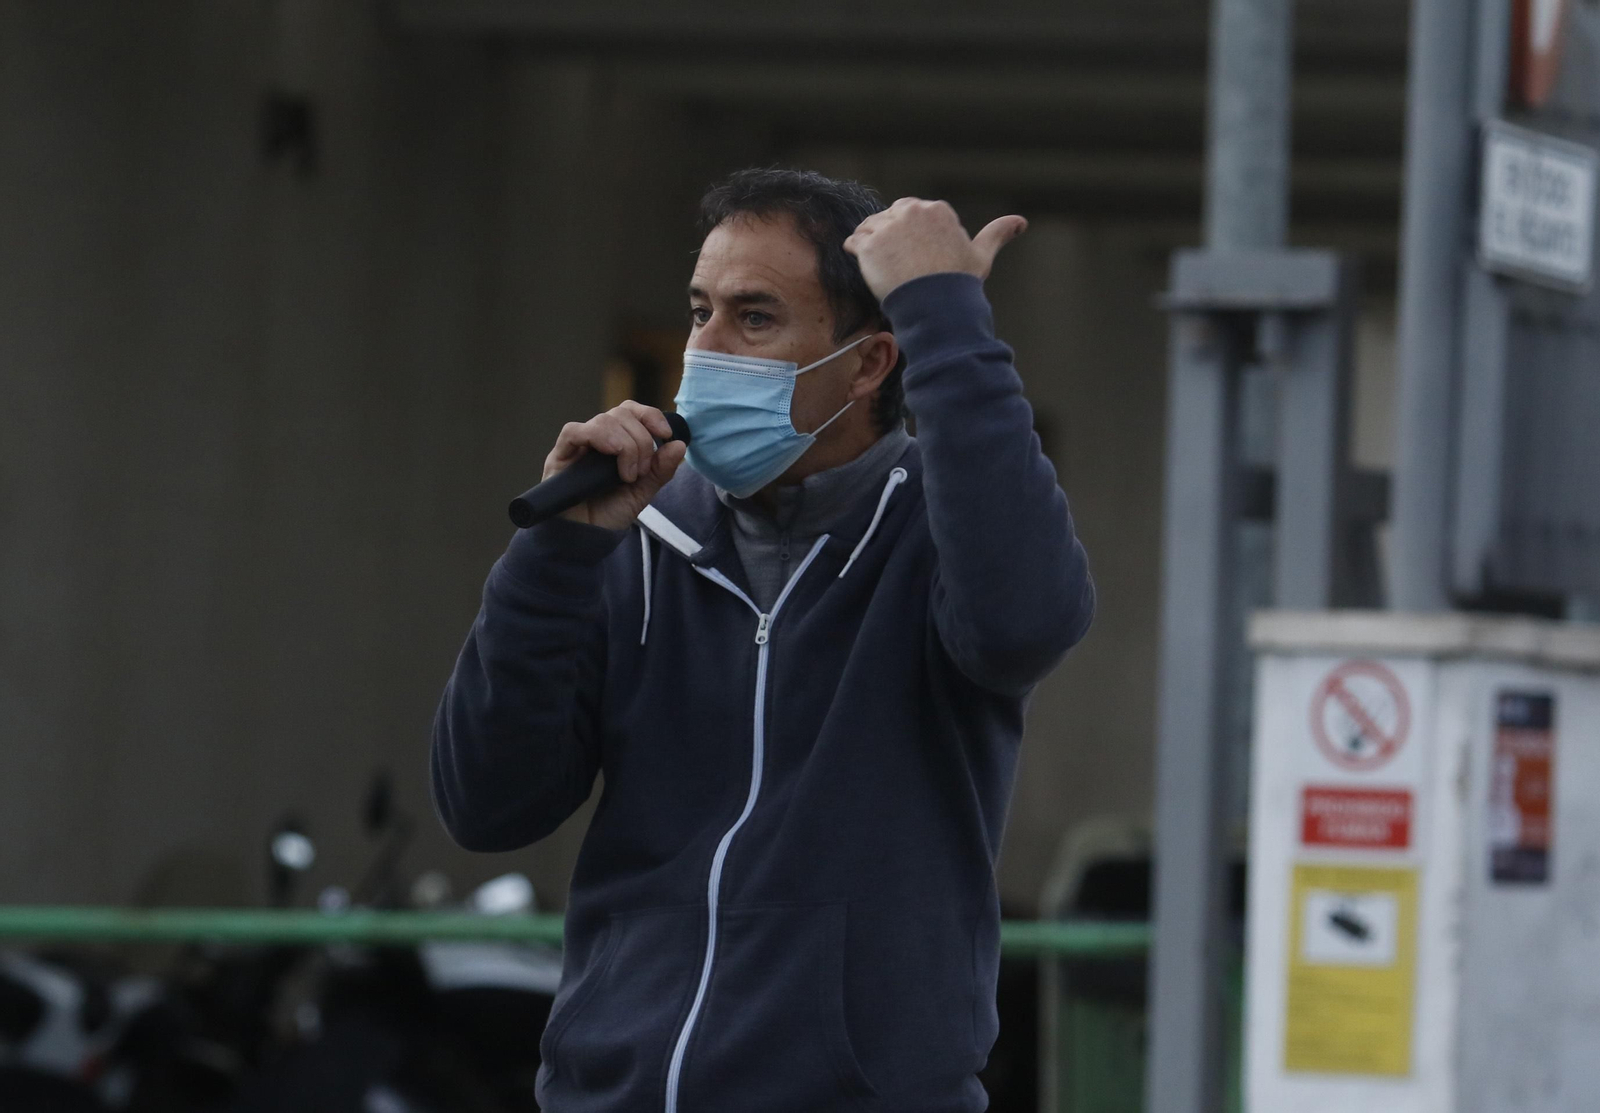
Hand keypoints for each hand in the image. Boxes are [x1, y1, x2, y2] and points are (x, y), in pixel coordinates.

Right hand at [542, 401, 687, 530]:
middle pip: (620, 414)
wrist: (587, 537)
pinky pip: (573, 432)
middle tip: (642, 471)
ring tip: (628, 475)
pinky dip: (598, 438)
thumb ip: (661, 470)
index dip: (649, 415)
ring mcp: (577, 446)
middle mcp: (597, 438)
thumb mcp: (643, 491)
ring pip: (602, 421)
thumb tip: (680, 445)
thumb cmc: (610, 513)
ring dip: (624, 444)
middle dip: (641, 440)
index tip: (665, 434)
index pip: (631, 411)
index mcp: (616, 440)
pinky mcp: (559, 456)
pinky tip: (612, 455)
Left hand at [844, 198, 1026, 300]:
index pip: (912, 213)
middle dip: (890, 237)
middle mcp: (911, 211)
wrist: (936, 307)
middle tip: (898, 264)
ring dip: (873, 246)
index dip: (910, 236)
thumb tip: (1022, 222)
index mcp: (936, 210)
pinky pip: (853, 242)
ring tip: (884, 268)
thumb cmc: (959, 284)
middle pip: (889, 217)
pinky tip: (869, 269)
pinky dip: (857, 254)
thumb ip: (997, 233)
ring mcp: (888, 227)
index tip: (916, 258)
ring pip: (870, 228)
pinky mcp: (869, 244)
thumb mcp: (980, 255)